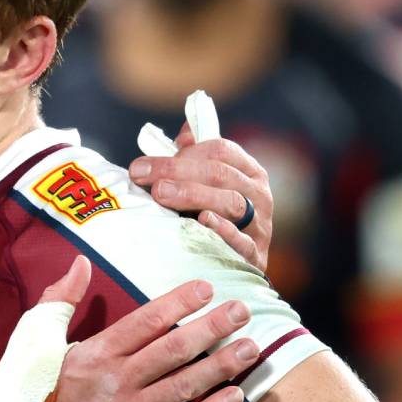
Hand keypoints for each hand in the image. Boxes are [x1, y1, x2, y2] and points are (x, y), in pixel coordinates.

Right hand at [38, 263, 257, 401]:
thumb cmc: (21, 394)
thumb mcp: (31, 339)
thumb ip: (60, 299)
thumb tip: (81, 262)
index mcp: (93, 354)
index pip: (145, 321)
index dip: (179, 302)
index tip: (207, 288)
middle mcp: (116, 382)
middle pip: (173, 350)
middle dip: (213, 328)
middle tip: (243, 311)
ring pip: (184, 387)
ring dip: (222, 367)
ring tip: (252, 349)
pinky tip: (234, 398)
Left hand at [130, 133, 274, 271]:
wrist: (237, 268)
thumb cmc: (217, 218)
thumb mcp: (209, 185)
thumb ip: (196, 158)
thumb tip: (185, 133)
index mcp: (249, 171)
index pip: (219, 150)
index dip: (181, 153)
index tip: (143, 164)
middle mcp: (259, 194)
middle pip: (220, 174)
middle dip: (177, 171)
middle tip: (141, 175)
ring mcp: (260, 225)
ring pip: (231, 202)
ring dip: (193, 195)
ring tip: (161, 194)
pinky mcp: (255, 256)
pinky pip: (242, 241)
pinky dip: (224, 230)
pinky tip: (203, 220)